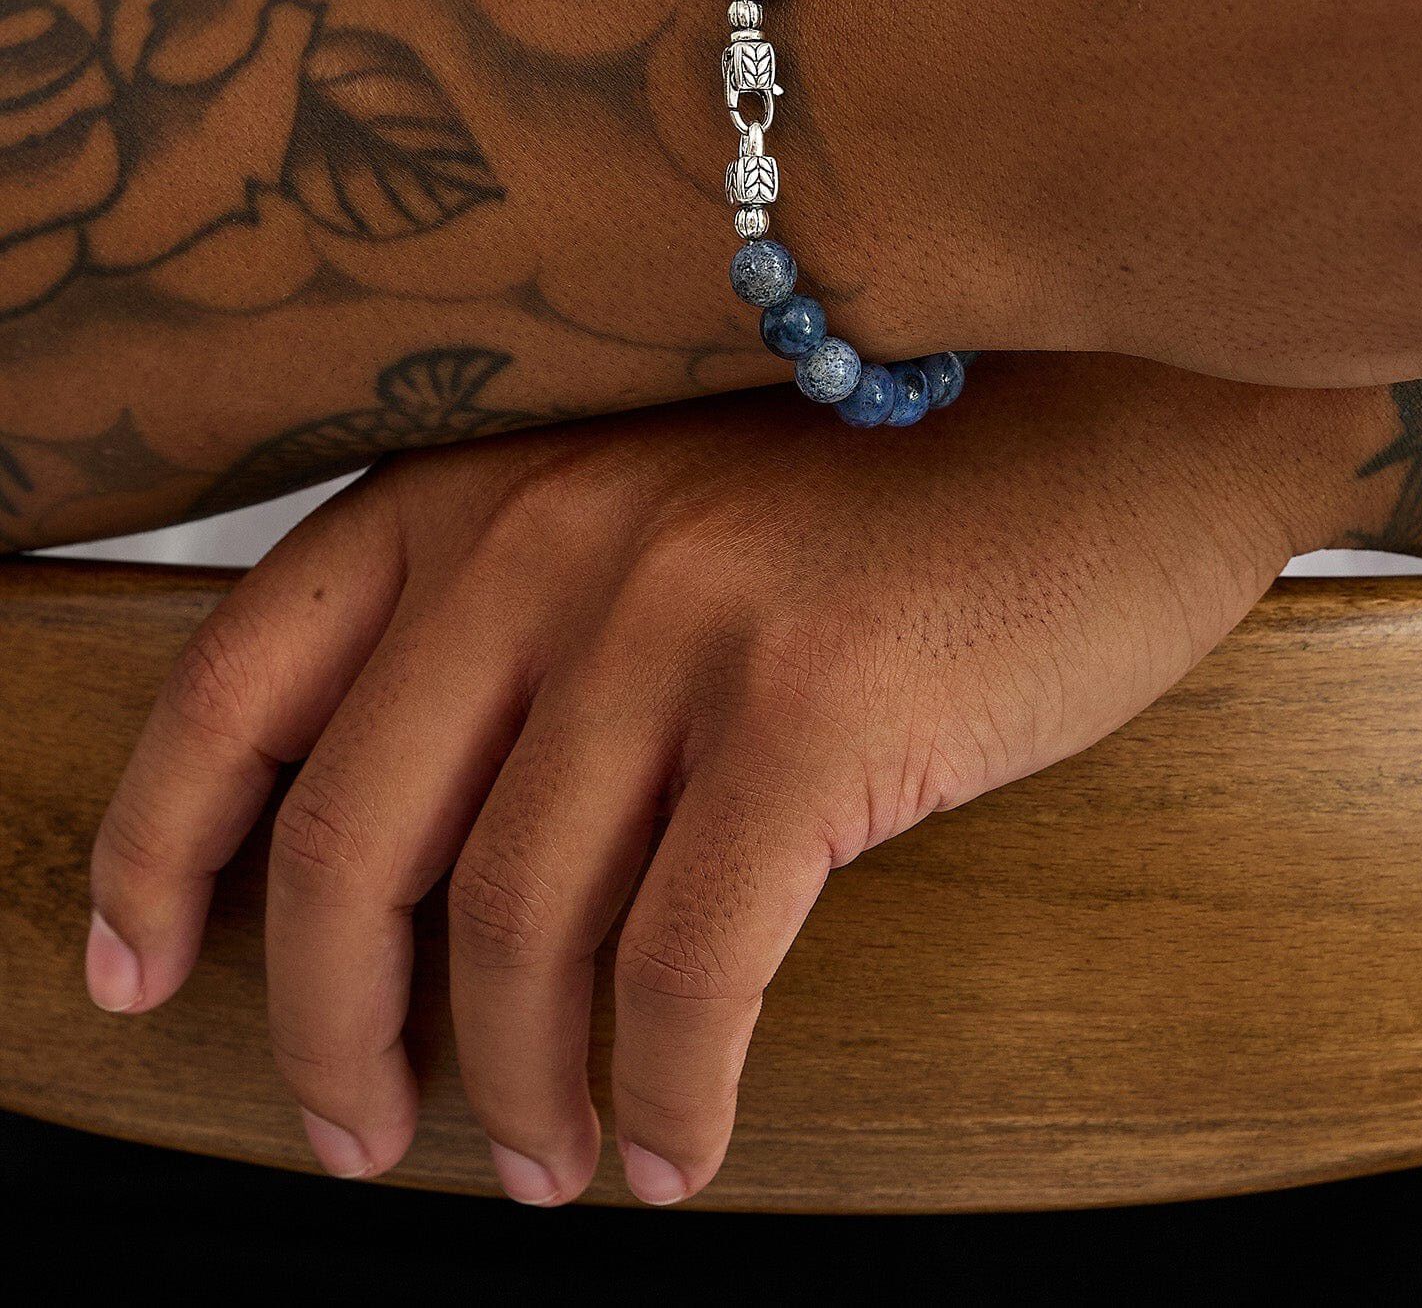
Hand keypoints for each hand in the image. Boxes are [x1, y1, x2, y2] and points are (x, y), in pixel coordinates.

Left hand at [87, 360, 1344, 1202]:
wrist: (1130, 411)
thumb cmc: (901, 475)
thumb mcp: (663, 495)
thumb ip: (523, 620)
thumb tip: (404, 863)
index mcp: (487, 477)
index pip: (243, 680)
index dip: (161, 851)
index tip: (143, 975)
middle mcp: (552, 529)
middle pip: (355, 845)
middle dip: (336, 1034)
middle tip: (371, 1138)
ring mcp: (679, 613)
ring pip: (519, 932)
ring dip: (519, 1093)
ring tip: (560, 1159)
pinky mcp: (814, 708)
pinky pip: (687, 967)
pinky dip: (670, 1090)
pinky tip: (686, 1145)